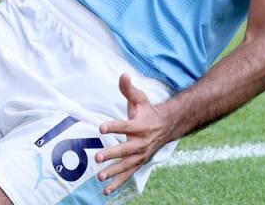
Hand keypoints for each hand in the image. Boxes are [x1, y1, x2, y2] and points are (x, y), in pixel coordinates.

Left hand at [95, 74, 172, 196]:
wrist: (167, 126)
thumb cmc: (148, 111)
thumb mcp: (140, 98)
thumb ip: (129, 89)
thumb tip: (123, 74)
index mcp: (141, 125)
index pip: (125, 125)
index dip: (114, 126)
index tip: (101, 126)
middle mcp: (141, 142)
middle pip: (125, 149)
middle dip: (112, 153)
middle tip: (98, 157)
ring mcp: (140, 155)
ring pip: (126, 165)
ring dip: (113, 172)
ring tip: (99, 177)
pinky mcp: (139, 163)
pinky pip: (128, 175)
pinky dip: (117, 184)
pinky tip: (105, 191)